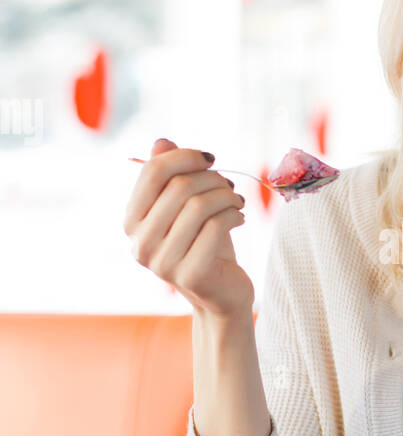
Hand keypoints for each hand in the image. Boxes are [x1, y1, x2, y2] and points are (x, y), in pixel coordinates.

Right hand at [124, 138, 253, 318]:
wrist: (221, 293)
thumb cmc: (203, 243)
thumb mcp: (186, 206)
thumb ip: (170, 175)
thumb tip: (161, 142)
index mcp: (131, 221)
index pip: (151, 172)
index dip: (184, 157)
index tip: (209, 160)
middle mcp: (140, 243)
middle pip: (178, 187)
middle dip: (212, 179)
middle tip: (229, 185)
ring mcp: (162, 262)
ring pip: (198, 205)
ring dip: (226, 196)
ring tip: (237, 200)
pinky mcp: (190, 274)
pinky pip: (215, 227)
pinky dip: (233, 215)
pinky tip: (239, 218)